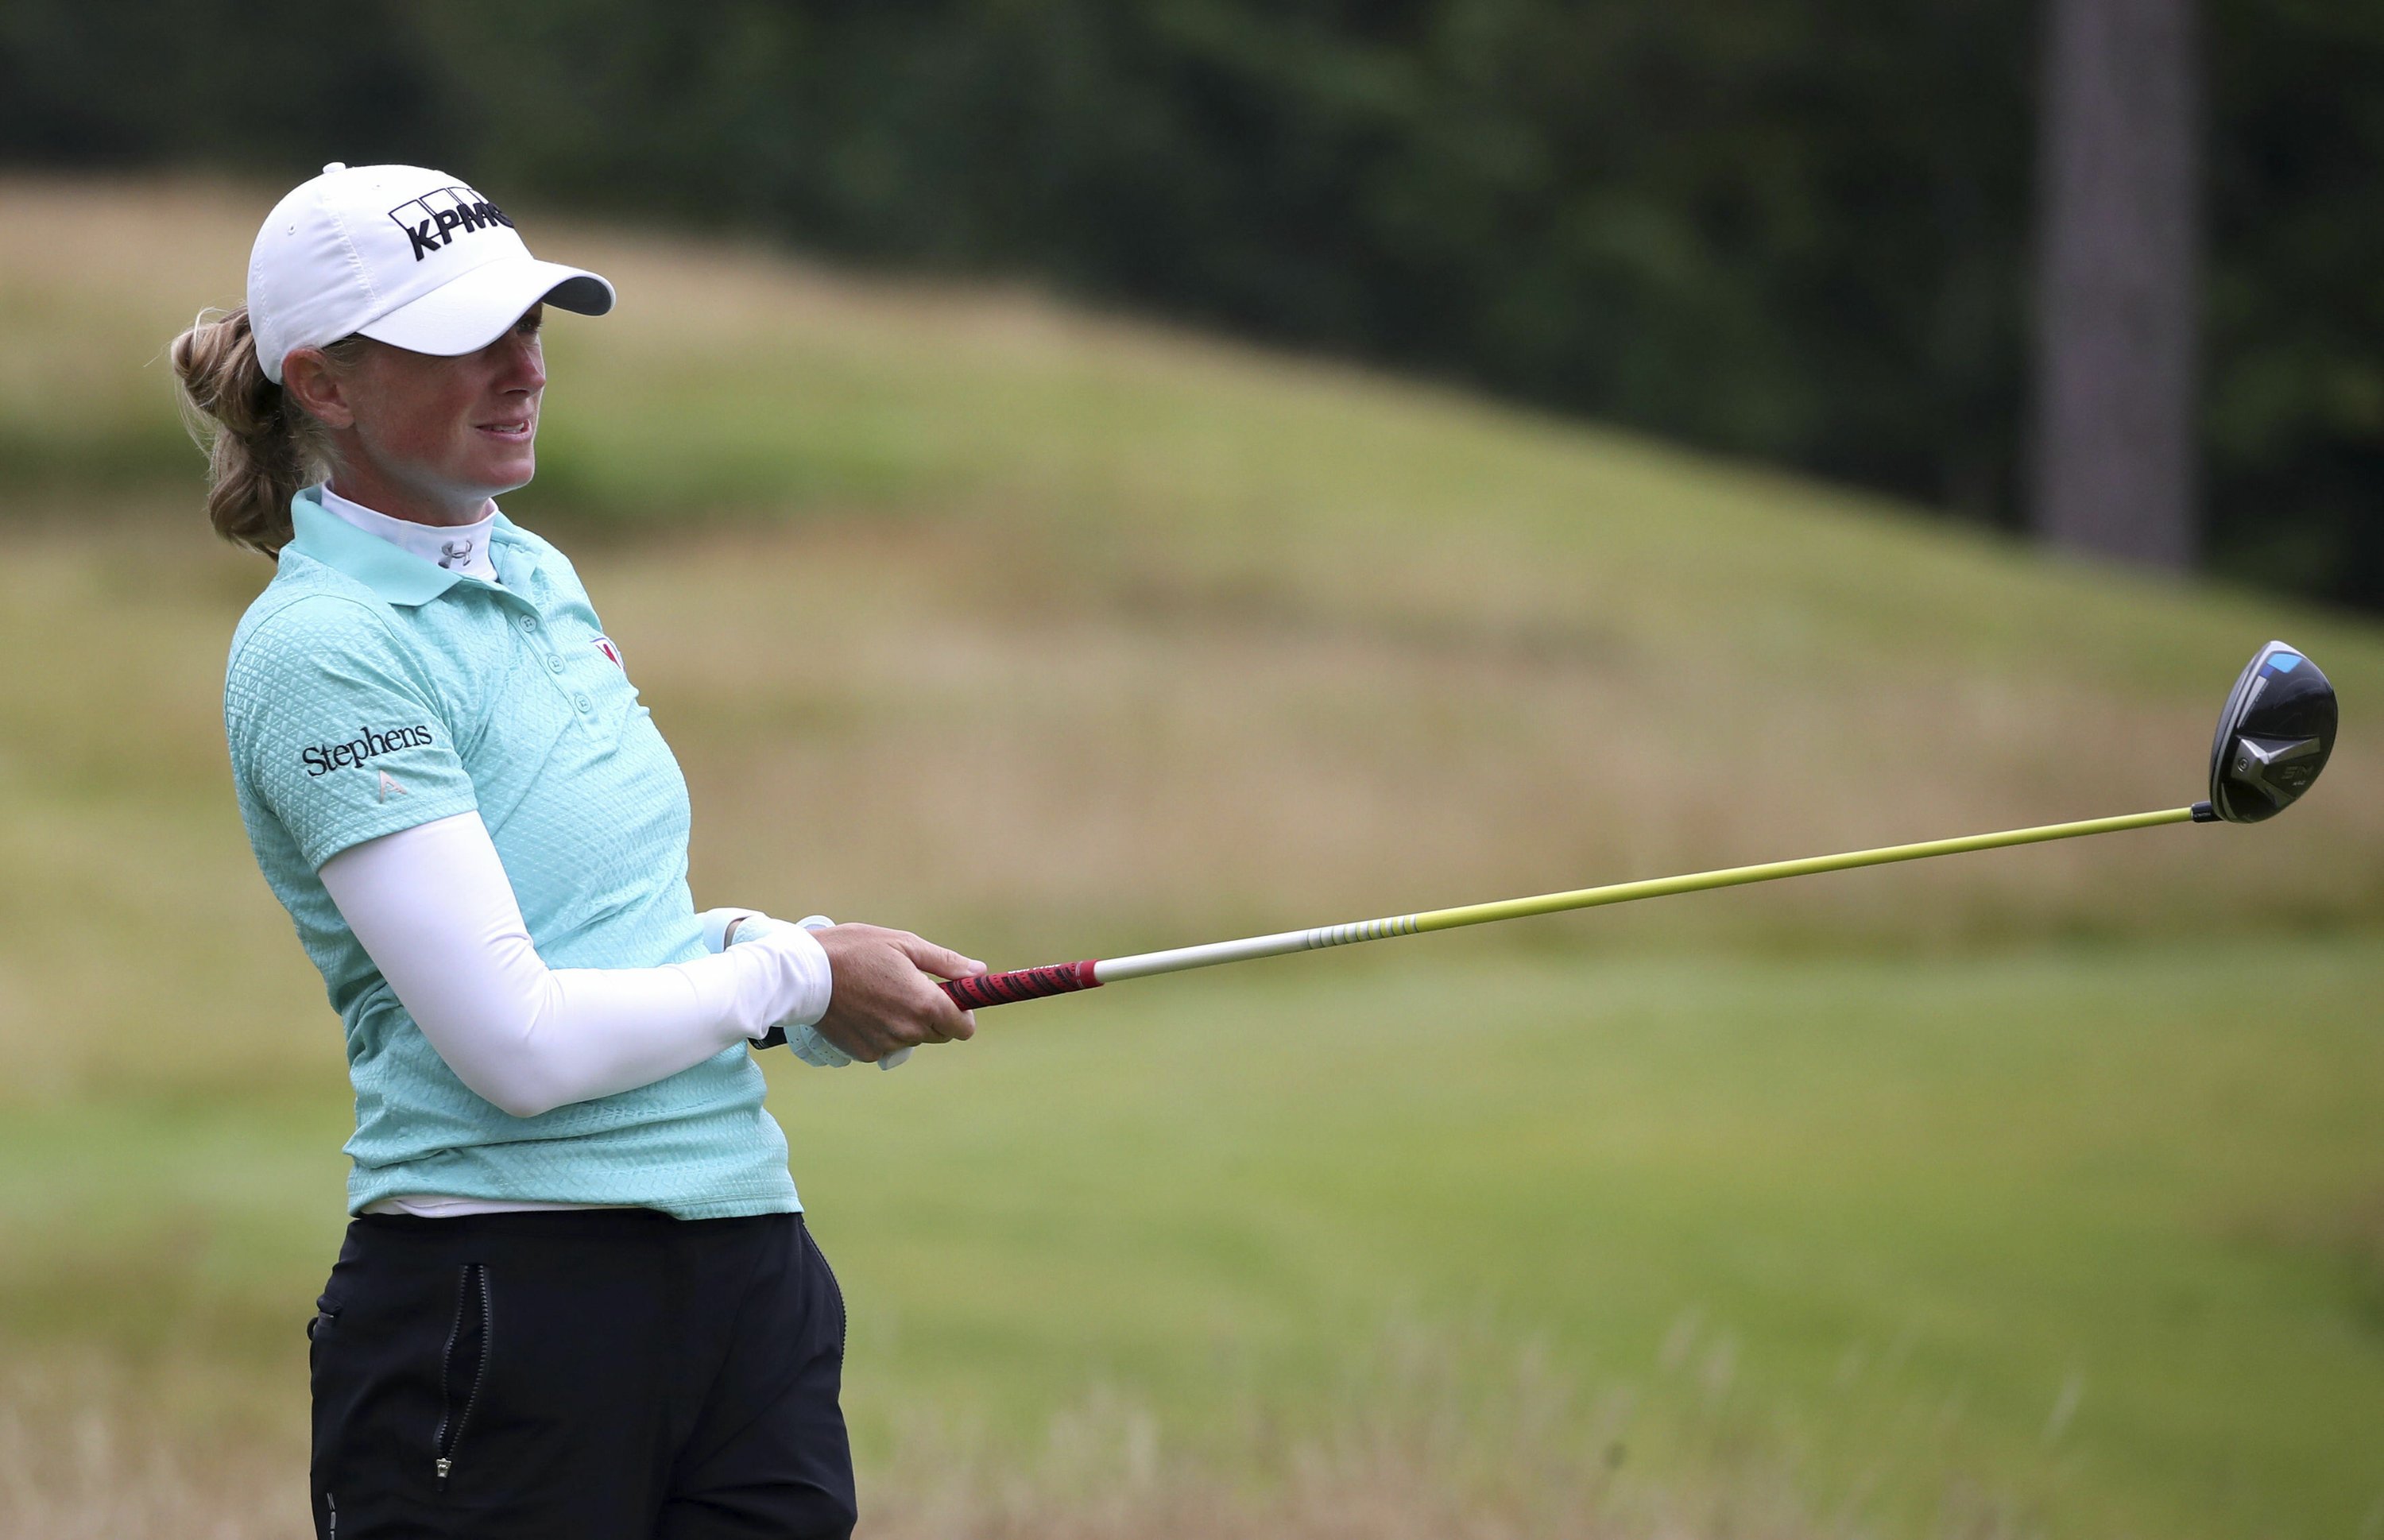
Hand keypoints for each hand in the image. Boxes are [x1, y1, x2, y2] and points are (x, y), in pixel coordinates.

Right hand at [810, 925, 983, 1062]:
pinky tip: (863, 1009)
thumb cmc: (855, 950)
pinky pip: (885, 1046)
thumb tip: (979, 972)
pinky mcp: (864, 1053)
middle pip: (939, 1034)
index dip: (961, 1013)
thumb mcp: (904, 944)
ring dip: (905, 1022)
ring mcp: (886, 1045)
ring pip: (911, 1039)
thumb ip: (946, 963)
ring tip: (879, 994)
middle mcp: (909, 1030)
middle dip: (932, 1015)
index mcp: (925, 1003)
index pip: (964, 1028)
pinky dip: (881, 1032)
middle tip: (908, 988)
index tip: (948, 998)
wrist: (804, 974)